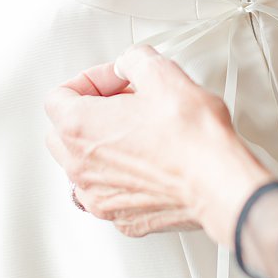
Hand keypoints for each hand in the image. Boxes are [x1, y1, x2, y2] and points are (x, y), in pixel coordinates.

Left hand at [43, 46, 272, 245]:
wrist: (220, 185)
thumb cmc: (193, 140)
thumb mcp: (162, 74)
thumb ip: (134, 60)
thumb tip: (130, 63)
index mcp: (79, 127)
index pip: (57, 96)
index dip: (89, 81)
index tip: (114, 80)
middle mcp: (80, 165)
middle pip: (62, 131)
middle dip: (89, 112)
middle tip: (124, 104)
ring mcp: (97, 195)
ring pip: (80, 165)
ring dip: (100, 147)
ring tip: (135, 134)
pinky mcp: (120, 217)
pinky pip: (104, 192)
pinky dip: (117, 177)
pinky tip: (145, 164)